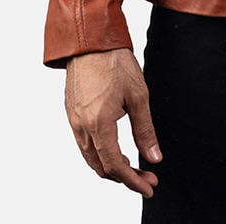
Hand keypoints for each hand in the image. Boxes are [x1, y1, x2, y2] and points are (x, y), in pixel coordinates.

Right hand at [64, 48, 162, 196]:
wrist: (90, 39)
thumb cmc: (115, 62)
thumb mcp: (138, 95)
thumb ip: (145, 130)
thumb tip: (154, 157)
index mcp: (98, 124)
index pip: (115, 166)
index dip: (133, 181)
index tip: (150, 186)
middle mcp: (82, 127)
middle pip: (101, 167)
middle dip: (125, 177)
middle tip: (148, 177)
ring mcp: (74, 121)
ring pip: (91, 158)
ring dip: (112, 167)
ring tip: (135, 166)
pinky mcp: (72, 113)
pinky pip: (84, 145)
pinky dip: (101, 154)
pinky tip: (116, 148)